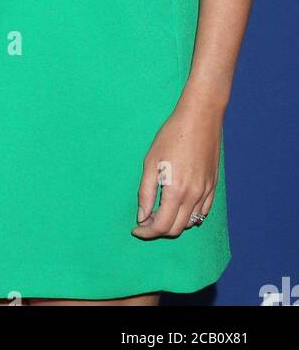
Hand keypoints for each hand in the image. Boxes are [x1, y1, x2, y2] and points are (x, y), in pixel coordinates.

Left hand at [132, 95, 222, 237]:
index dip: (147, 231)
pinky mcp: (213, 186)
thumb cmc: (171, 136)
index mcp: (176, 191)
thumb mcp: (151, 162)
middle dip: (158, 230)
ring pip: (190, 222)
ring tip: (159, 212)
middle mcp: (194, 196)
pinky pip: (203, 212)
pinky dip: (189, 216)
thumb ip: (145, 192)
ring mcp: (206, 192)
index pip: (162, 226)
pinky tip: (178, 207)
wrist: (200, 118)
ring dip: (173, 223)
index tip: (136, 228)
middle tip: (145, 220)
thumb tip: (142, 216)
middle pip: (176, 228)